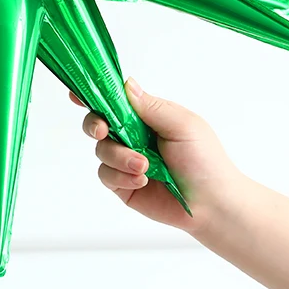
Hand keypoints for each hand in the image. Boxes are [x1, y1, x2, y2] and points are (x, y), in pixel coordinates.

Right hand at [73, 76, 244, 235]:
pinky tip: (141, 180)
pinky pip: (106, 175)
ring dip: (119, 157)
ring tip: (144, 167)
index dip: (94, 94)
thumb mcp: (183, 124)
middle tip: (104, 130)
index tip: (76, 93)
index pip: (115, 99)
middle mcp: (132, 135)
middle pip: (98, 121)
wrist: (212, 204)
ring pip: (101, 150)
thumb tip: (127, 84)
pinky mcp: (122, 184)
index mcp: (146, 115)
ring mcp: (125, 159)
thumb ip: (152, 106)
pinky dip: (121, 176)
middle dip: (95, 124)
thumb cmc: (205, 161)